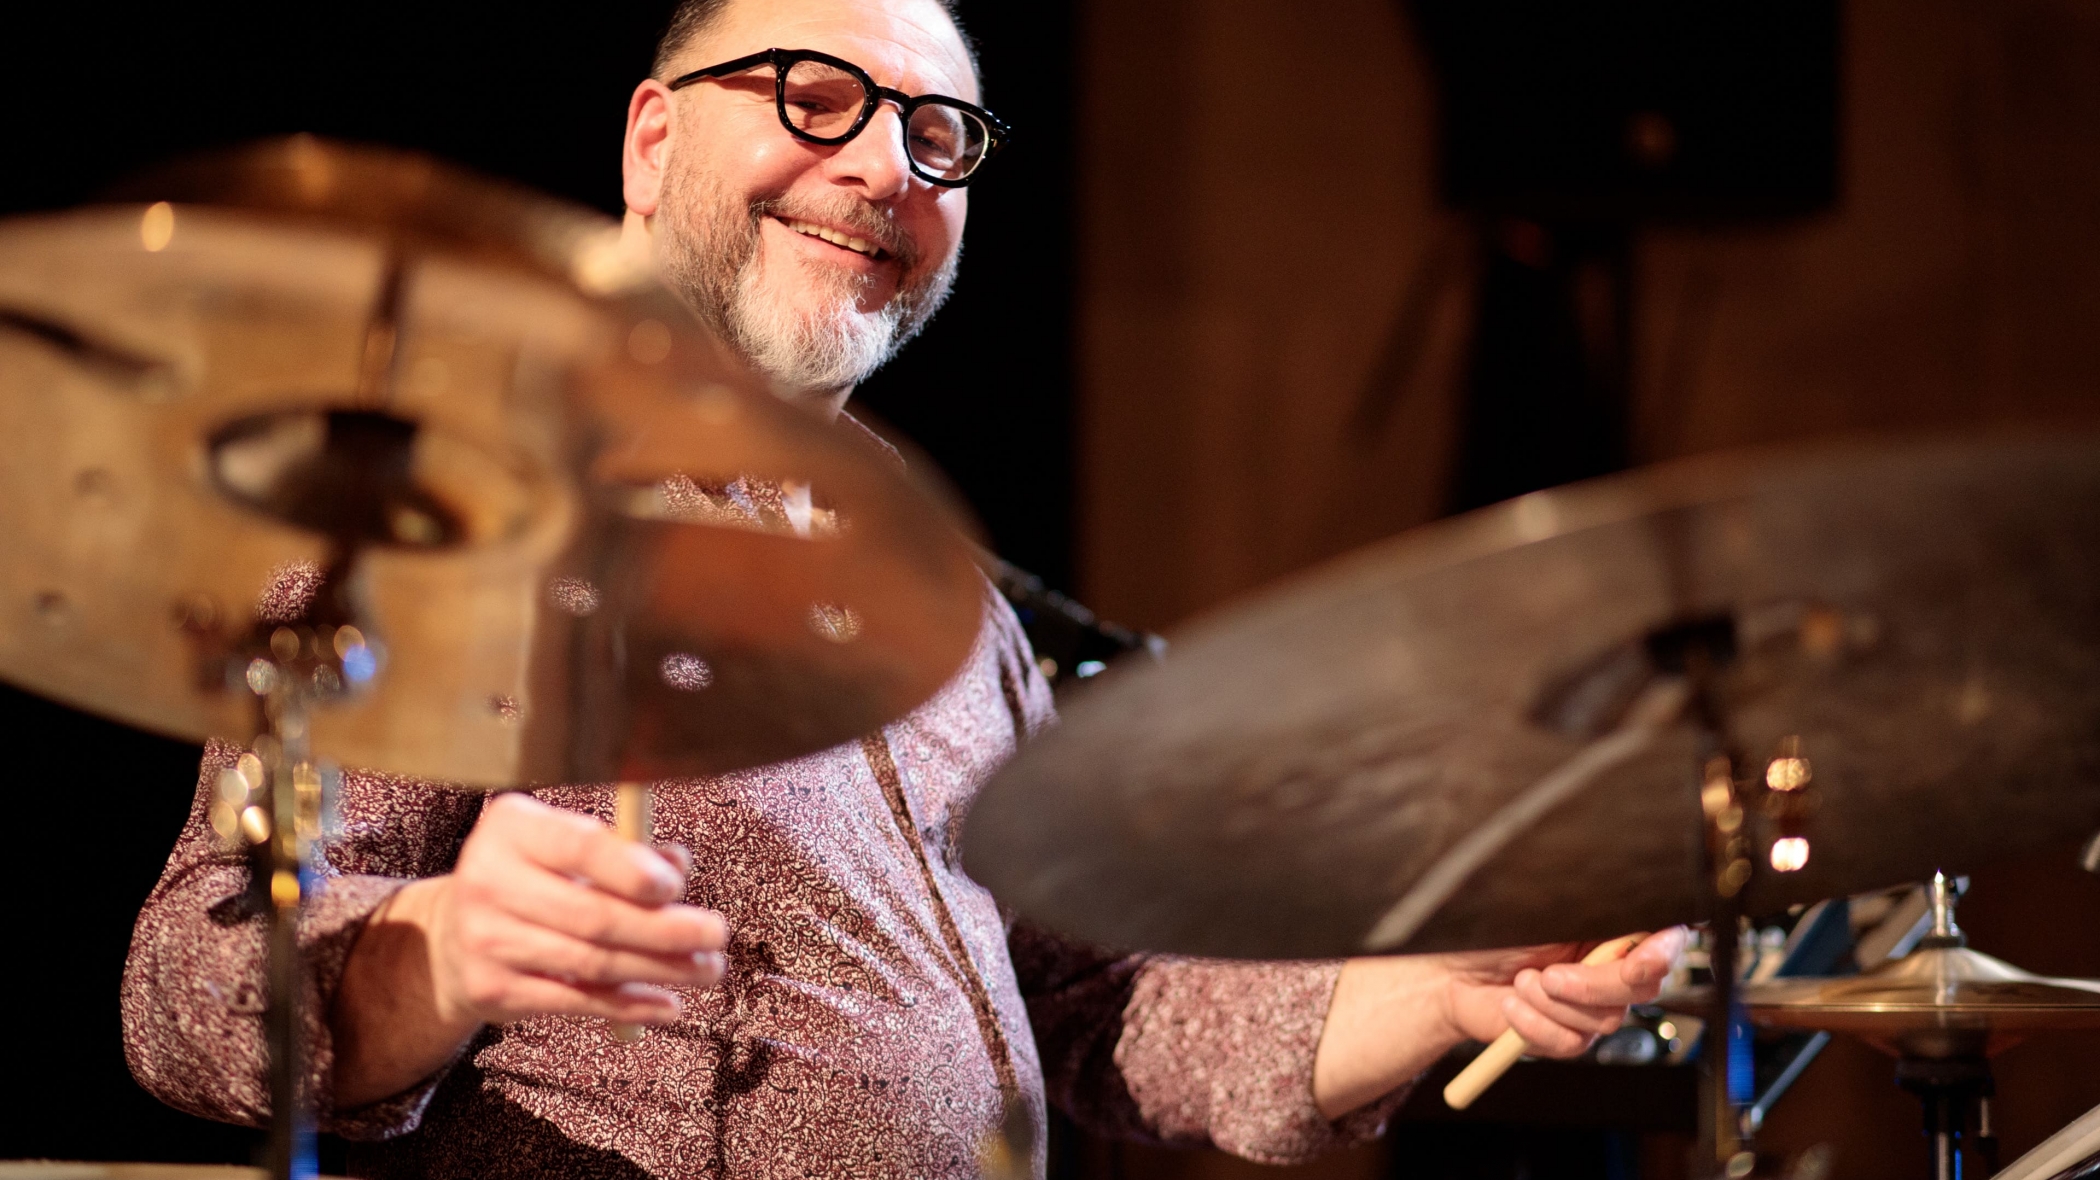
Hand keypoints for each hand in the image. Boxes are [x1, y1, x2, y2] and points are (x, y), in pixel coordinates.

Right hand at [333, 792, 728, 1105]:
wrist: (452, 936)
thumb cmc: (532, 878)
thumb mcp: (565, 847)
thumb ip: (623, 851)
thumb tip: (676, 864)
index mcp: (511, 827)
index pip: (578, 846)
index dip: (631, 870)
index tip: (676, 886)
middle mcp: (488, 879)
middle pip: (593, 915)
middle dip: (665, 930)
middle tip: (715, 935)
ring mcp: (486, 939)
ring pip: (591, 962)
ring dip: (659, 969)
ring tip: (706, 970)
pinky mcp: (492, 989)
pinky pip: (575, 1000)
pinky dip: (628, 1006)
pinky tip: (666, 1004)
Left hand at [1440, 927, 1685, 1056]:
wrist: (1448, 971)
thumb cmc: (1489, 931)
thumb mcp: (1539, 908)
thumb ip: (1588, 909)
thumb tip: (1625, 908)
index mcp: (1609, 928)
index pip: (1664, 939)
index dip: (1665, 950)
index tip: (1646, 956)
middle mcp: (1608, 967)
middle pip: (1643, 987)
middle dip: (1596, 985)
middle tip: (1550, 974)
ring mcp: (1590, 1006)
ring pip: (1606, 1019)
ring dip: (1553, 1003)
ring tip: (1520, 982)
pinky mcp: (1567, 1037)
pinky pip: (1572, 1044)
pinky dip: (1535, 1024)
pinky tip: (1511, 1004)